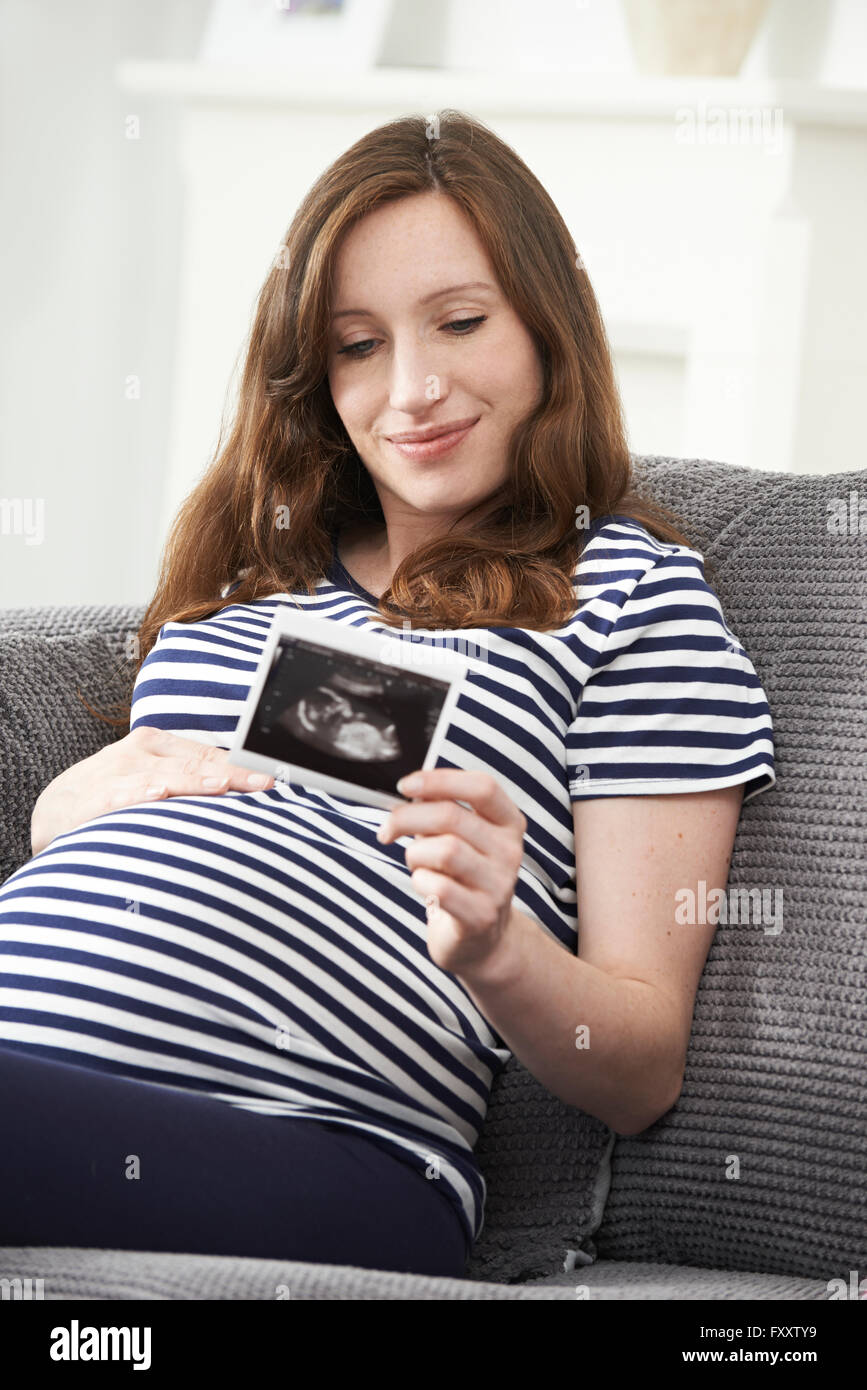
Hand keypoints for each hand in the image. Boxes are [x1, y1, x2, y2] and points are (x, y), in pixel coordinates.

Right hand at [30, 725, 273, 855]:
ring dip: (193, 782)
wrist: (53, 811)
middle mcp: (139, 754)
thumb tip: (242, 788)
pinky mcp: (91, 799)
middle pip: (194, 765)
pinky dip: (138, 794)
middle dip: (231, 775)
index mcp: (158, 745)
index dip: (242, 766)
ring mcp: (115, 774)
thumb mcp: (153, 778)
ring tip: (221, 785)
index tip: (273, 777)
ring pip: (162, 778)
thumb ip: (192, 781)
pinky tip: (156, 795)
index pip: (209, 756)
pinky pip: (119, 796)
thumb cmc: (114, 793)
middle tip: (262, 782)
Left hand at [377, 768, 526, 976]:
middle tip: (388, 829)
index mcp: (508, 823)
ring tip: (417, 864)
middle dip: (407, 818)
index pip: (482, 787)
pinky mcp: (481, 916)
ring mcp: (499, 885)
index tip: (406, 786)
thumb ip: (441, 810)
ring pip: (443, 850)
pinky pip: (438, 888)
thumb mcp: (460, 837)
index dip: (440, 780)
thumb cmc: (463, 878)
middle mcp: (509, 851)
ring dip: (415, 854)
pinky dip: (420, 882)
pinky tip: (425, 888)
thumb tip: (412, 790)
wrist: (482, 939)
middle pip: (451, 816)